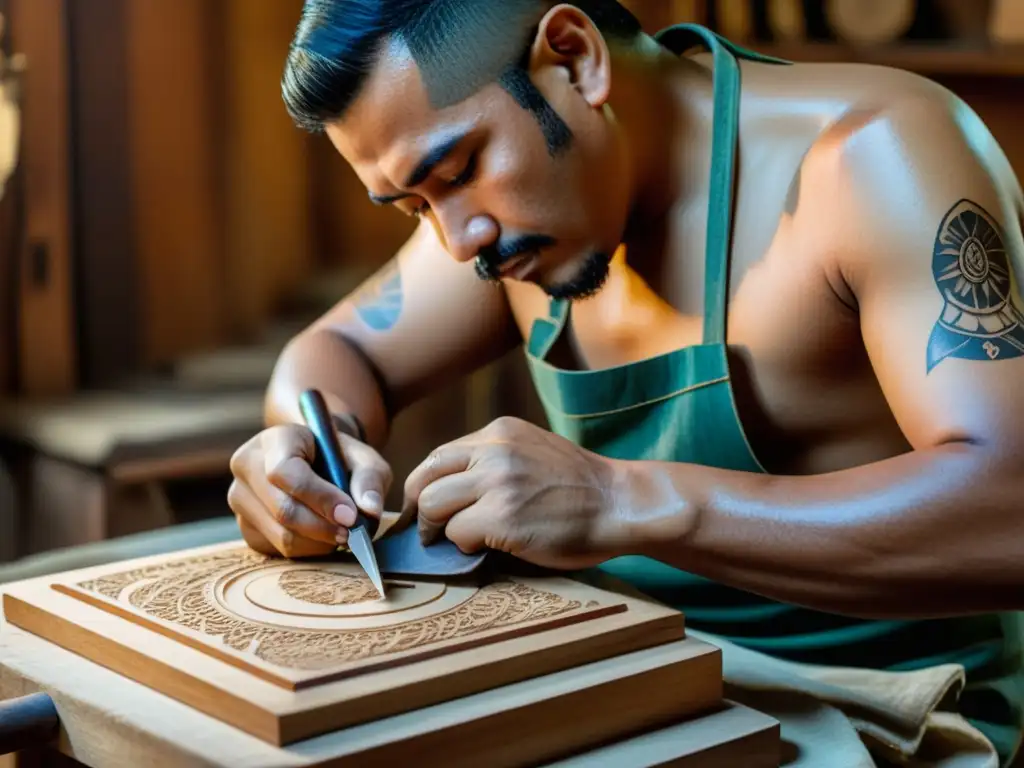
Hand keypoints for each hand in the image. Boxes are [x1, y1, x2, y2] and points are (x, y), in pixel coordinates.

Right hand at [228, 423, 392, 557]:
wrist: (316, 464)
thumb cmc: (340, 459)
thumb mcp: (364, 459)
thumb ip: (370, 480)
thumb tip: (369, 511)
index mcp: (275, 439)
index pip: (285, 472)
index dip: (319, 497)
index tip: (350, 515)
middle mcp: (247, 466)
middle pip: (282, 509)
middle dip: (323, 527)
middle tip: (351, 534)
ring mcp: (241, 498)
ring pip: (281, 535)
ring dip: (318, 542)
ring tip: (341, 534)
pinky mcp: (246, 527)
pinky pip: (277, 550)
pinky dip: (307, 550)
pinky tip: (322, 538)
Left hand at [403, 417, 629, 569]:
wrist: (621, 504)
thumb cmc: (582, 487)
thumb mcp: (534, 452)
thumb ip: (495, 460)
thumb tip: (453, 489)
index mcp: (500, 432)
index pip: (440, 455)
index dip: (426, 484)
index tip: (425, 505)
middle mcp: (494, 451)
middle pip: (426, 477)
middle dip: (420, 507)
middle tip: (426, 530)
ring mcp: (497, 483)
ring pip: (434, 505)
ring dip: (440, 528)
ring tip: (457, 540)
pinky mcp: (503, 517)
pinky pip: (458, 533)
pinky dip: (465, 544)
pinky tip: (487, 546)